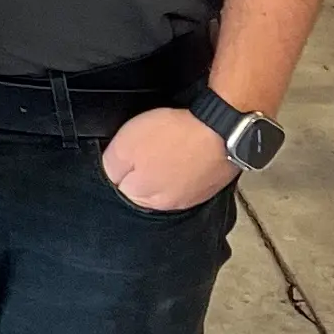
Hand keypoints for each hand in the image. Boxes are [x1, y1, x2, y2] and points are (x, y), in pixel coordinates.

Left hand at [102, 107, 236, 212]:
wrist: (221, 129)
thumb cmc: (173, 136)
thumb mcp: (124, 146)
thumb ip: (112, 166)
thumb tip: (112, 176)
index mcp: (144, 197)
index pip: (119, 186)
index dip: (120, 164)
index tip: (126, 151)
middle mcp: (169, 204)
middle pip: (143, 186)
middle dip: (141, 169)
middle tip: (148, 145)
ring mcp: (192, 196)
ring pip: (167, 182)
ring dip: (165, 167)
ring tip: (168, 146)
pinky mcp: (211, 184)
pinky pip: (189, 176)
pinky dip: (186, 164)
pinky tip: (186, 150)